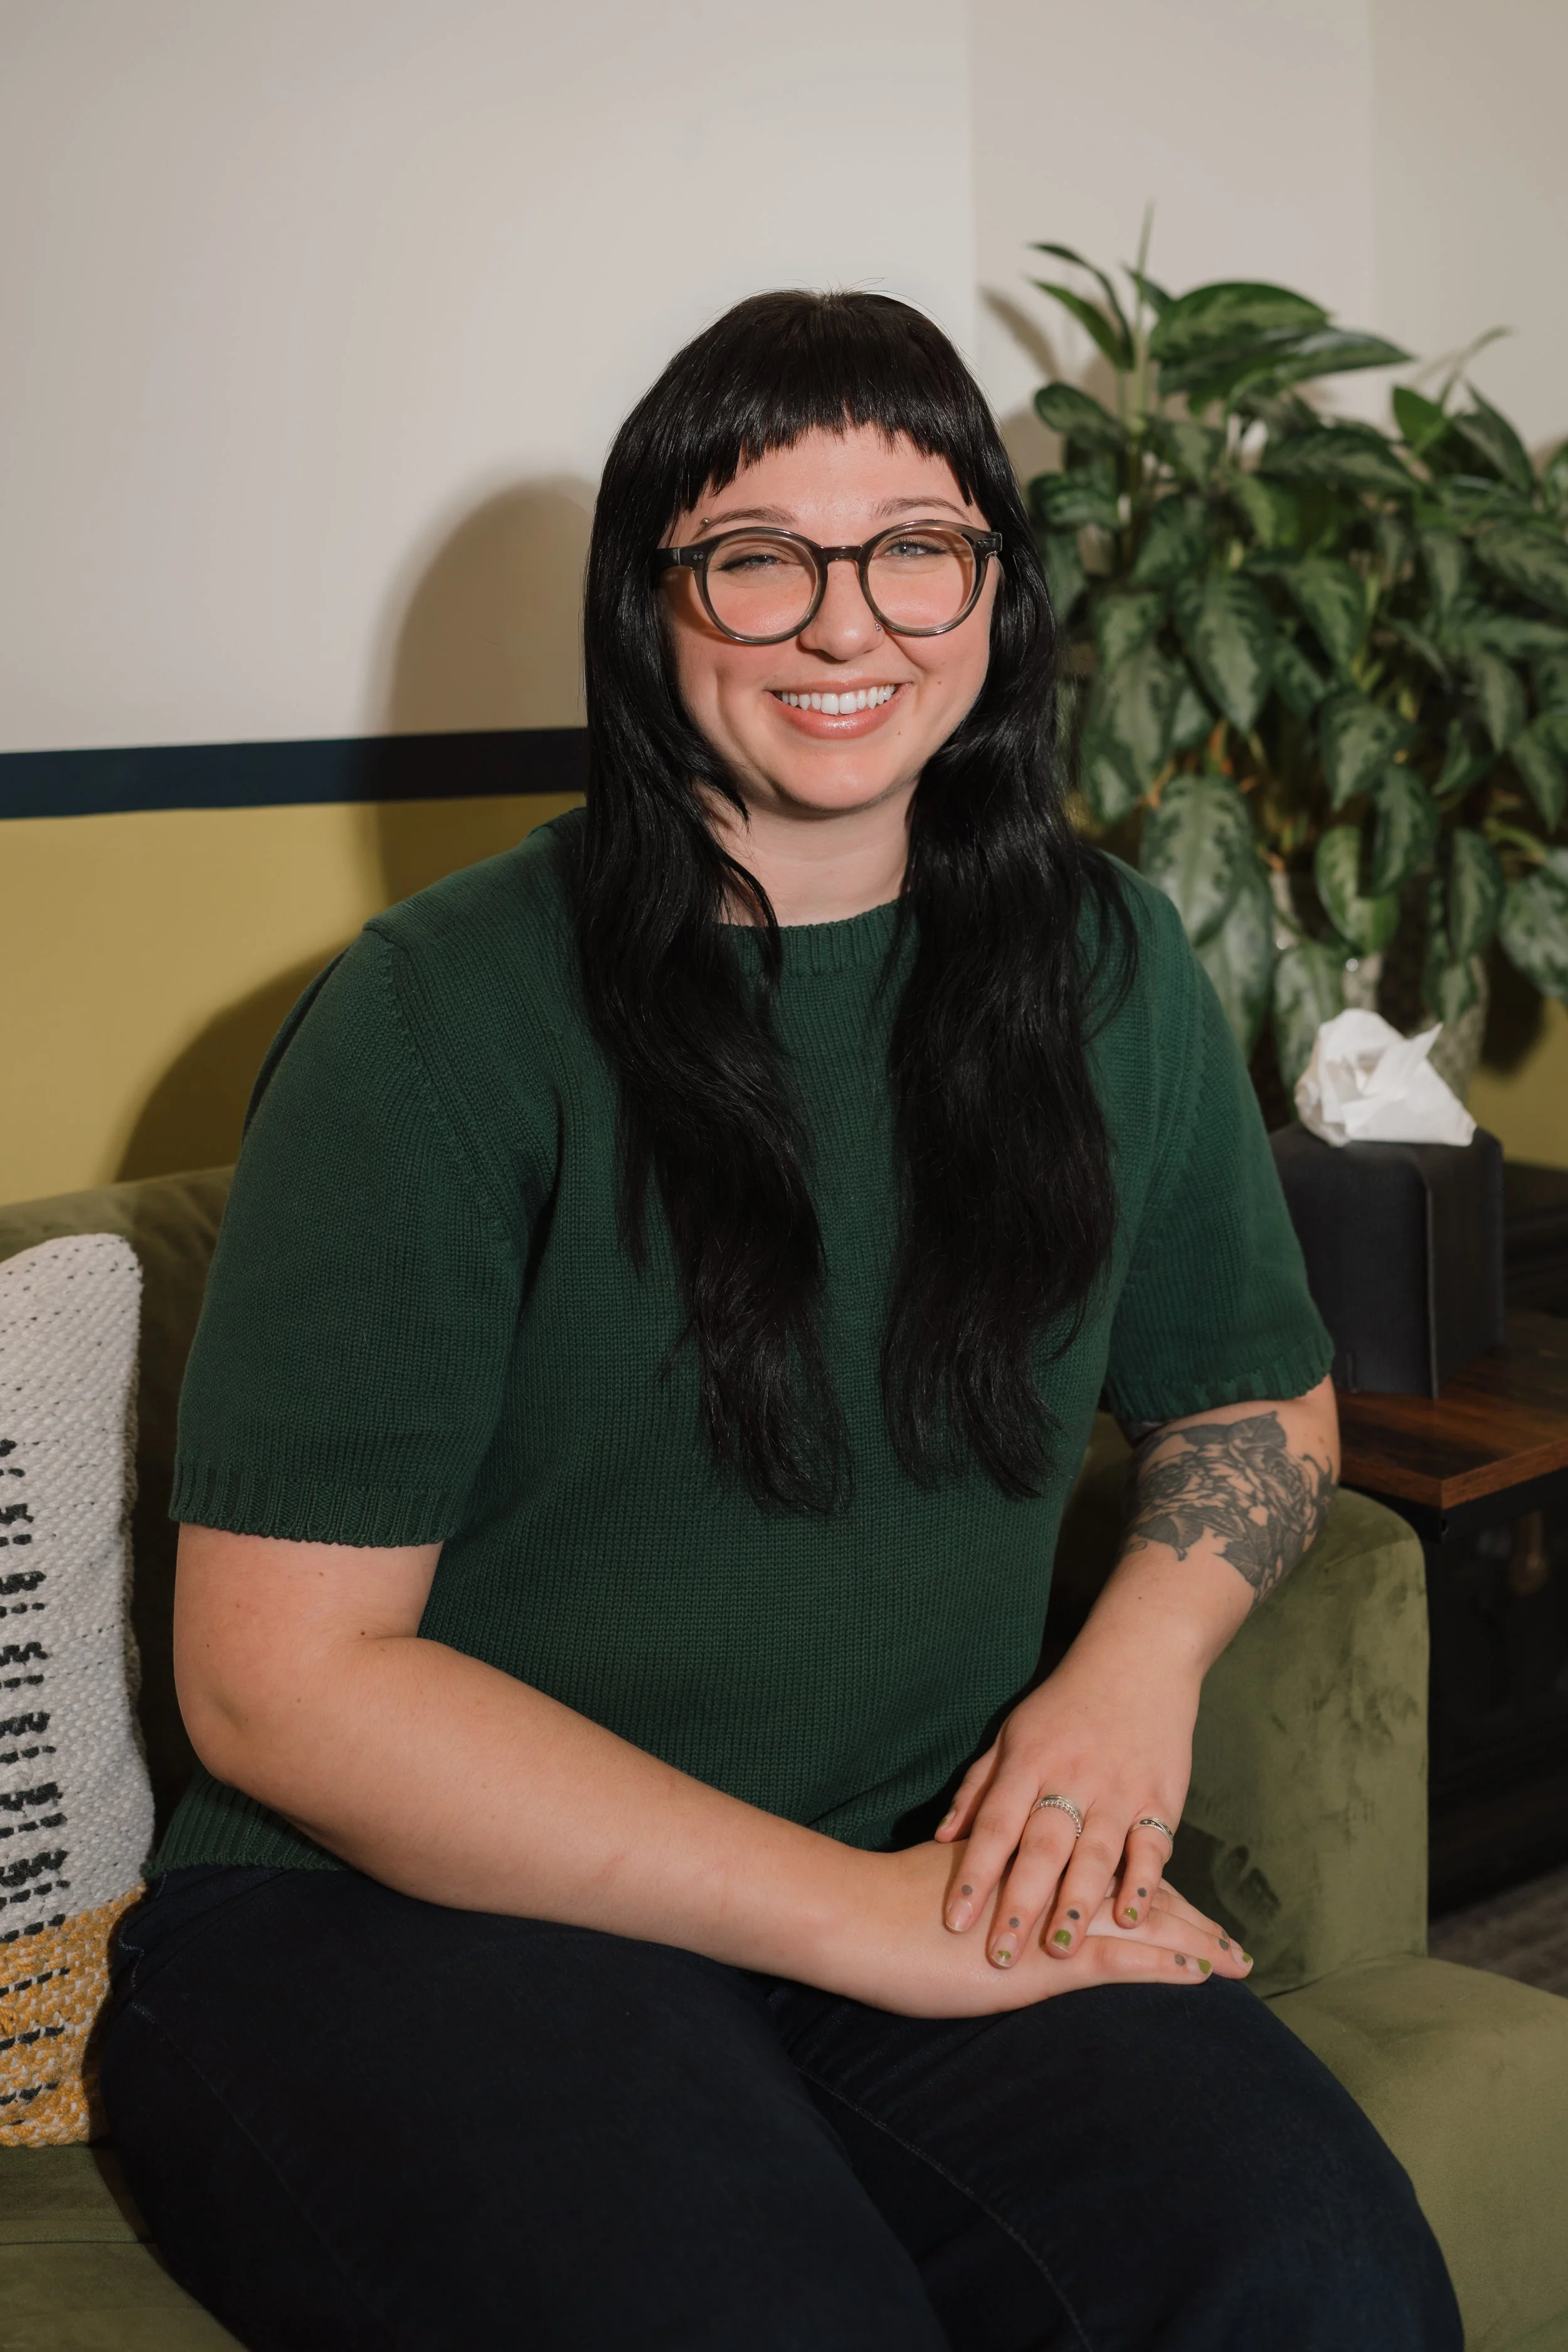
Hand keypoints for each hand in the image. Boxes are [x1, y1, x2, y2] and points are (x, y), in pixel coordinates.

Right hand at [829, 1842, 1248, 2018]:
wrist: (857, 1915)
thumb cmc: (891, 1906)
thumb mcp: (951, 1884)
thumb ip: (986, 1881)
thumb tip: (1003, 1891)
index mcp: (1030, 1856)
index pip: (1104, 1867)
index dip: (1148, 1885)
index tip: (1189, 1901)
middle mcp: (1051, 1878)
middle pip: (1136, 1892)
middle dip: (1188, 1917)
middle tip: (1234, 1940)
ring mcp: (1051, 1916)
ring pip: (1141, 1921)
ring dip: (1193, 1941)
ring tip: (1235, 1960)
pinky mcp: (1046, 1957)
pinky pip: (1121, 1956)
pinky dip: (1163, 1963)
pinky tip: (1198, 1974)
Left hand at [934, 1644, 1199, 1970]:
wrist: (1139, 1658)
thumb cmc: (1065, 1704)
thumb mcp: (1013, 1734)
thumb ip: (979, 1786)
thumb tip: (939, 1836)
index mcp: (1028, 1761)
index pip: (995, 1823)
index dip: (974, 1873)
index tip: (953, 1921)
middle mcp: (1071, 1776)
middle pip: (1041, 1846)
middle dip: (1019, 1904)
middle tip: (999, 1957)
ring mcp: (1119, 1788)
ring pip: (1095, 1853)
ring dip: (1076, 1903)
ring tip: (1058, 1951)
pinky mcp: (1161, 1796)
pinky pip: (1151, 1846)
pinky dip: (1142, 1882)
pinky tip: (1130, 1918)